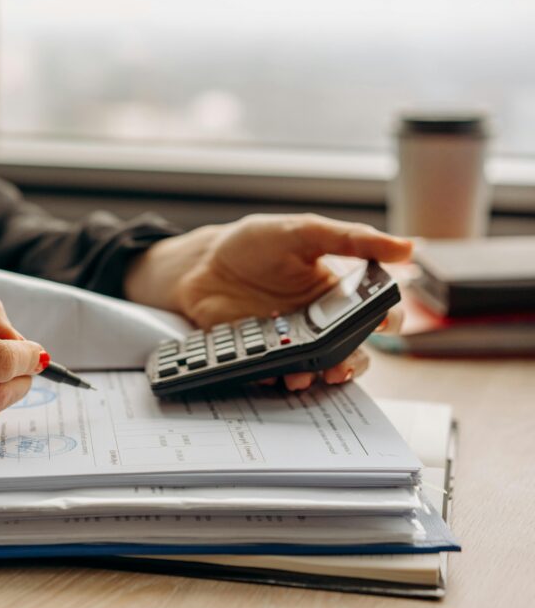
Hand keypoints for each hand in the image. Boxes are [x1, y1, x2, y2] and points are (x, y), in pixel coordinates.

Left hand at [124, 213, 411, 388]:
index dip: (387, 321)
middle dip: (353, 361)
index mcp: (337, 291)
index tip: (382, 323)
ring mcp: (290, 340)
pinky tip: (273, 371)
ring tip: (308, 374)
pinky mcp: (261, 353)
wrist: (201, 264)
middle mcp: (319, 320)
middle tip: (343, 363)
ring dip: (318, 375)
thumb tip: (406, 246)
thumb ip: (350, 239)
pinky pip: (277, 373)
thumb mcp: (303, 231)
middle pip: (352, 350)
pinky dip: (277, 376)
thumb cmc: (254, 243)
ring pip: (319, 368)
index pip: (377, 312)